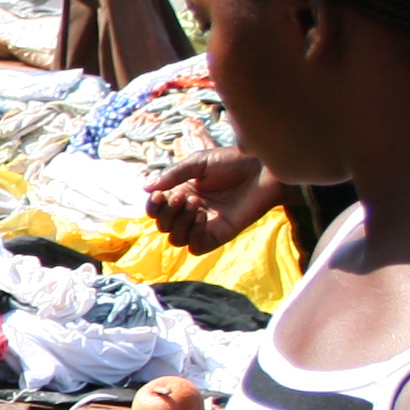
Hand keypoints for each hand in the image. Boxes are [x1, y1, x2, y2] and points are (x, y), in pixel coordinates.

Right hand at [144, 147, 285, 252]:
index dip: (153, 206)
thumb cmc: (233, 162)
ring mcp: (204, 225)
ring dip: (180, 223)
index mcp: (181, 193)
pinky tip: (203, 216)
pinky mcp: (219, 235)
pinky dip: (193, 234)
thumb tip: (146, 188)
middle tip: (183, 195)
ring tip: (196, 203)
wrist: (262, 170)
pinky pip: (195, 247)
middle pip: (163, 225)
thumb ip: (173, 175)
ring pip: (176, 239)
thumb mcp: (198, 162)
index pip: (157, 209)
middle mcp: (189, 212)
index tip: (158, 195)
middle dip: (168, 212)